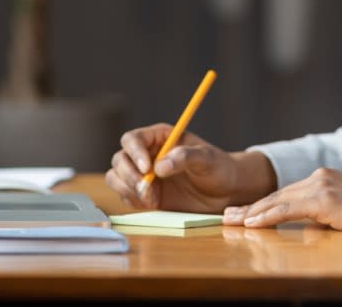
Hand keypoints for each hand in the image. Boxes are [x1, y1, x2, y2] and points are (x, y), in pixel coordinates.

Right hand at [105, 123, 274, 211]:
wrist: (225, 192)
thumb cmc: (218, 168)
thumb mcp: (207, 159)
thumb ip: (186, 157)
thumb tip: (160, 166)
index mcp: (159, 137)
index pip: (132, 139)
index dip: (134, 153)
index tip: (147, 169)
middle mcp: (146, 154)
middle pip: (120, 159)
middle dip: (129, 176)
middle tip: (147, 190)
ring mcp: (143, 174)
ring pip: (116, 177)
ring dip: (128, 189)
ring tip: (151, 199)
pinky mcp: (144, 194)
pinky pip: (125, 196)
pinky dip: (133, 201)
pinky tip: (153, 204)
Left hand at [221, 167, 341, 251]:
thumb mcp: (339, 218)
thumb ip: (317, 217)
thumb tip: (292, 228)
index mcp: (324, 178)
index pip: (285, 193)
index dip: (261, 205)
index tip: (241, 214)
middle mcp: (321, 176)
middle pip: (278, 194)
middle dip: (251, 207)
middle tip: (226, 216)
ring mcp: (323, 185)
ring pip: (279, 200)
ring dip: (254, 212)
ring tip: (233, 221)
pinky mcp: (326, 199)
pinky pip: (289, 209)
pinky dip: (269, 216)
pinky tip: (253, 223)